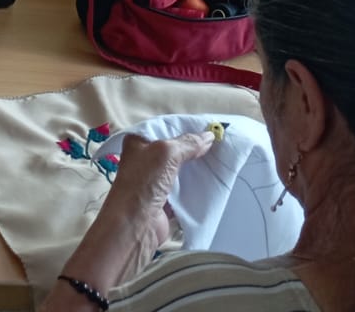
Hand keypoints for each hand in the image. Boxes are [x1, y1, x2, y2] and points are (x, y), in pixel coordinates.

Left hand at [53, 131, 215, 298]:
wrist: (134, 227)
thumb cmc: (143, 183)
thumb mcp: (166, 153)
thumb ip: (188, 144)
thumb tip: (209, 136)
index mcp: (138, 142)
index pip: (165, 129)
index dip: (186, 128)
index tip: (210, 128)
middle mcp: (145, 160)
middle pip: (175, 150)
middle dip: (194, 149)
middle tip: (219, 145)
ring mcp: (154, 182)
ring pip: (180, 171)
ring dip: (196, 168)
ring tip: (220, 161)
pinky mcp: (164, 202)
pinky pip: (184, 191)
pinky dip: (196, 188)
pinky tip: (212, 182)